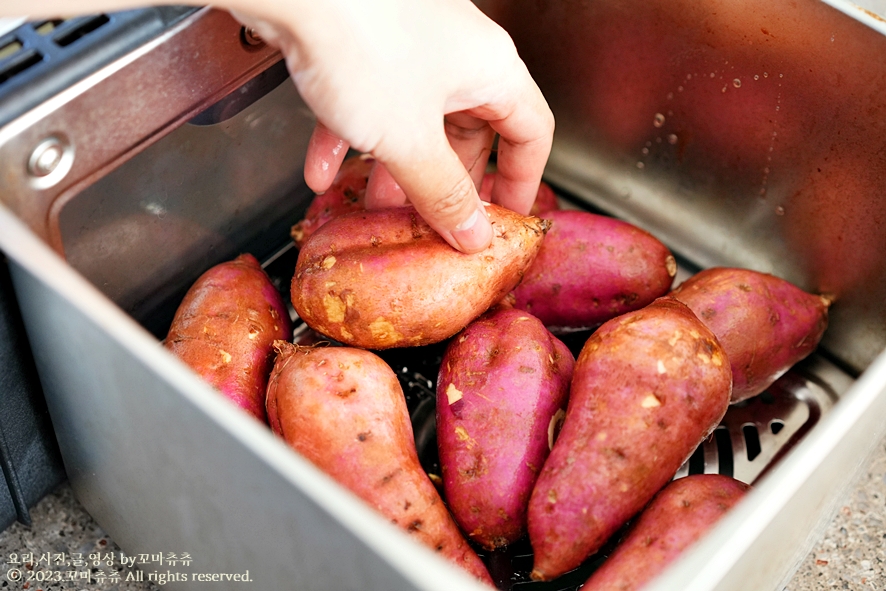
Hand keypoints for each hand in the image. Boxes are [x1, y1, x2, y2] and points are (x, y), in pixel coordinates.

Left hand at [229, 0, 553, 252]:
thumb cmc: (361, 43)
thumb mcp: (409, 140)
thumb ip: (443, 193)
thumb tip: (473, 235)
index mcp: (491, 70)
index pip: (530, 134)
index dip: (521, 183)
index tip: (503, 221)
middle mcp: (457, 53)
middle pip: (466, 132)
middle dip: (442, 186)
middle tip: (428, 225)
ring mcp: (408, 46)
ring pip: (413, 122)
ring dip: (392, 170)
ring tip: (371, 209)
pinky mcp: (362, 44)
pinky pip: (366, 102)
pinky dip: (348, 139)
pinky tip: (320, 172)